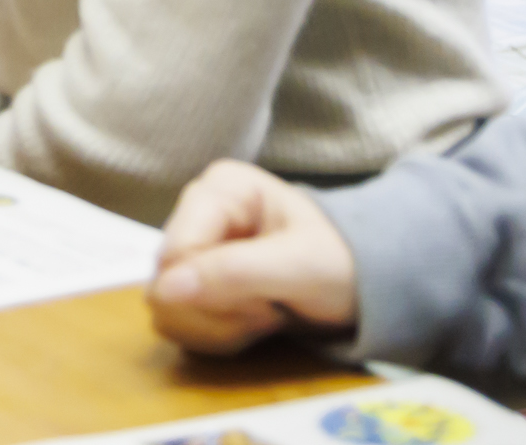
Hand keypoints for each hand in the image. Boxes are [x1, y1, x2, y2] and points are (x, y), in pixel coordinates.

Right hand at [149, 161, 360, 352]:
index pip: (177, 251)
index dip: (213, 289)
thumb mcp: (299, 266)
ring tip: (265, 315)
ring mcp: (191, 249)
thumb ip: (235, 272)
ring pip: (167, 308)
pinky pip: (177, 322)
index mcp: (221, 188)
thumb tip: (163, 290)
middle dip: (220, 311)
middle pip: (166, 282)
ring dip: (220, 327)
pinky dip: (217, 337)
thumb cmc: (339, 262)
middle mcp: (196, 213)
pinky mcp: (190, 282)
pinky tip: (252, 324)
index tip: (265, 297)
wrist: (361, 288)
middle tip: (268, 310)